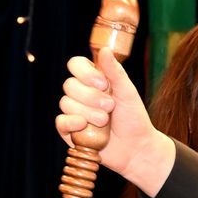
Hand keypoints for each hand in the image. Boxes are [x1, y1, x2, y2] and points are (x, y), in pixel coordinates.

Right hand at [55, 48, 176, 194]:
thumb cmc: (134, 119)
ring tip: (105, 121)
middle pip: (69, 85)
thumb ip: (115, 72)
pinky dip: (71, 122)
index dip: (84, 72)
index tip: (103, 83)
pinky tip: (83, 125)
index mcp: (94, 80)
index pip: (75, 65)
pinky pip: (61, 122)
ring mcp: (74, 112)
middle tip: (110, 106)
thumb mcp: (127, 92)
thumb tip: (105, 49)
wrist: (136, 148)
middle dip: (91, 97)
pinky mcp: (70, 131)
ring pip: (66, 103)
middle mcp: (82, 94)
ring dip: (87, 112)